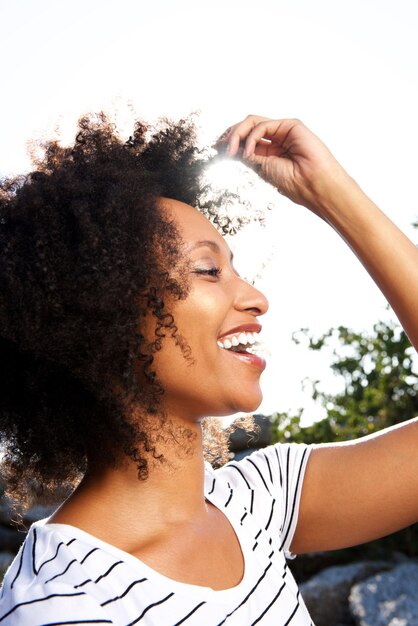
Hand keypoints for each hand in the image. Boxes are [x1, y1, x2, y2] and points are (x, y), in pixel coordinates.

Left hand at [217, 115, 349, 217]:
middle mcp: (276, 140)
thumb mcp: (262, 168)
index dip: (229, 142)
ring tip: (230, 150)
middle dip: (230, 135)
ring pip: (252, 123)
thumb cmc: (294, 183)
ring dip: (236, 134)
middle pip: (246, 128)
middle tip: (218, 146)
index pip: (245, 140)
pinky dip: (250, 137)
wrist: (314, 185)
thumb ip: (247, 156)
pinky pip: (262, 125)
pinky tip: (247, 152)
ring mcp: (283, 131)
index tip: (215, 149)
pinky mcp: (290, 125)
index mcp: (270, 153)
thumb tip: (227, 148)